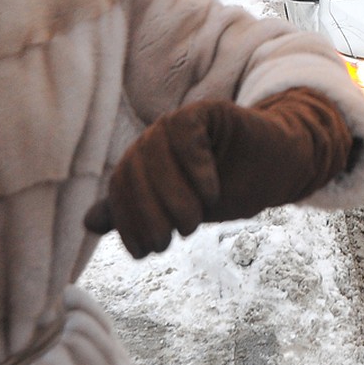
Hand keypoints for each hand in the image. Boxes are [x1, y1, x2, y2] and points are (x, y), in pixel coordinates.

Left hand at [84, 88, 352, 257]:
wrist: (276, 168)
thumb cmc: (229, 188)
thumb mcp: (180, 211)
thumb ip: (137, 213)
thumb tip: (87, 222)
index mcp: (142, 162)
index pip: (119, 189)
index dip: (127, 222)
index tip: (143, 253)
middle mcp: (154, 139)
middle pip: (133, 171)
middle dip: (147, 214)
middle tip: (167, 242)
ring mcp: (178, 123)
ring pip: (156, 153)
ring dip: (172, 195)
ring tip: (192, 223)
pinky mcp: (206, 111)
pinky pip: (187, 133)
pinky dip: (196, 166)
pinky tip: (210, 192)